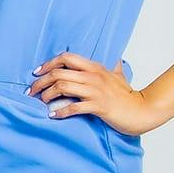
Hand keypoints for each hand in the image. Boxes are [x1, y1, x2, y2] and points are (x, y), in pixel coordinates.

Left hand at [28, 54, 160, 134]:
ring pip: (63, 86)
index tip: (36, 73)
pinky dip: (60, 111)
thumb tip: (113, 59)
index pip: (66, 57)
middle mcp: (94, 76)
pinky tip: (52, 115)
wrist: (142, 111)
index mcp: (95, 68)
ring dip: (47, 95)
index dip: (48, 64)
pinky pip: (74, 107)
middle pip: (59, 72)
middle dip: (40, 82)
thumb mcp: (117, 76)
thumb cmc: (126, 96)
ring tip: (40, 103)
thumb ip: (110, 67)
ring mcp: (96, 91)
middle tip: (31, 92)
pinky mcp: (99, 106)